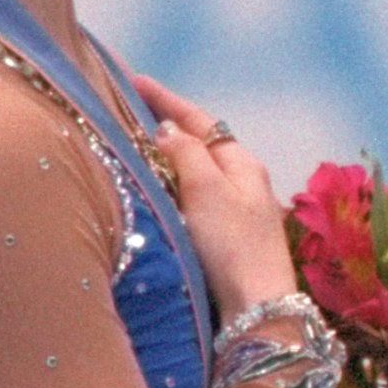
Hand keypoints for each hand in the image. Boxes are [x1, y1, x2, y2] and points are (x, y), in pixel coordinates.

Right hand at [130, 72, 299, 318]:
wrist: (258, 307)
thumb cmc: (233, 244)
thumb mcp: (207, 189)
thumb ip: (186, 153)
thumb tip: (167, 130)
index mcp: (241, 162)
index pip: (199, 120)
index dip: (165, 99)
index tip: (133, 80)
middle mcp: (243, 181)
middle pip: (200, 143)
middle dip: (167, 124)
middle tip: (128, 110)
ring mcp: (238, 210)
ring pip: (197, 171)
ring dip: (169, 156)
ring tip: (135, 146)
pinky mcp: (228, 238)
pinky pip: (195, 198)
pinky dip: (173, 186)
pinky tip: (157, 192)